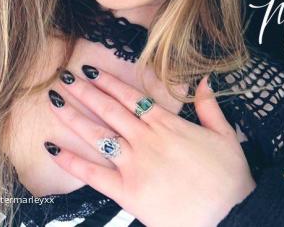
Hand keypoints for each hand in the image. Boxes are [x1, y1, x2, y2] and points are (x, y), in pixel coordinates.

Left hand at [44, 64, 255, 226]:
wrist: (230, 218)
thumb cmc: (228, 179)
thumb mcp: (225, 135)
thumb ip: (209, 105)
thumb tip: (204, 80)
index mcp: (166, 125)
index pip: (131, 97)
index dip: (108, 82)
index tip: (91, 71)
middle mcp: (145, 140)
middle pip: (109, 110)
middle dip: (85, 92)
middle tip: (66, 77)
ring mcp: (133, 165)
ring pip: (97, 135)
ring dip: (74, 117)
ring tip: (55, 101)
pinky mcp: (127, 192)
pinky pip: (92, 174)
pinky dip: (71, 161)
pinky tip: (52, 148)